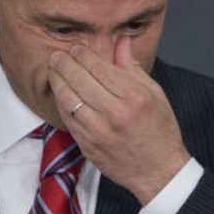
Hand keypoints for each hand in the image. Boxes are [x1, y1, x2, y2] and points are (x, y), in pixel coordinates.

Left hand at [47, 36, 190, 205]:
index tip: (76, 48)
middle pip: (79, 80)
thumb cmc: (160, 131)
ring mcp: (98, 132)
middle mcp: (114, 114)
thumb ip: (132, 67)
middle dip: (64, 64)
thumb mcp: (155, 94)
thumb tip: (121, 41)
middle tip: (56, 55)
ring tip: (53, 70)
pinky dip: (61, 103)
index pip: (99, 68)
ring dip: (57, 81)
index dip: (83, 55)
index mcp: (134, 98)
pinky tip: (59, 93)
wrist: (159, 171)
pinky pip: (67, 119)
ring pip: (68, 100)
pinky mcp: (88, 146)